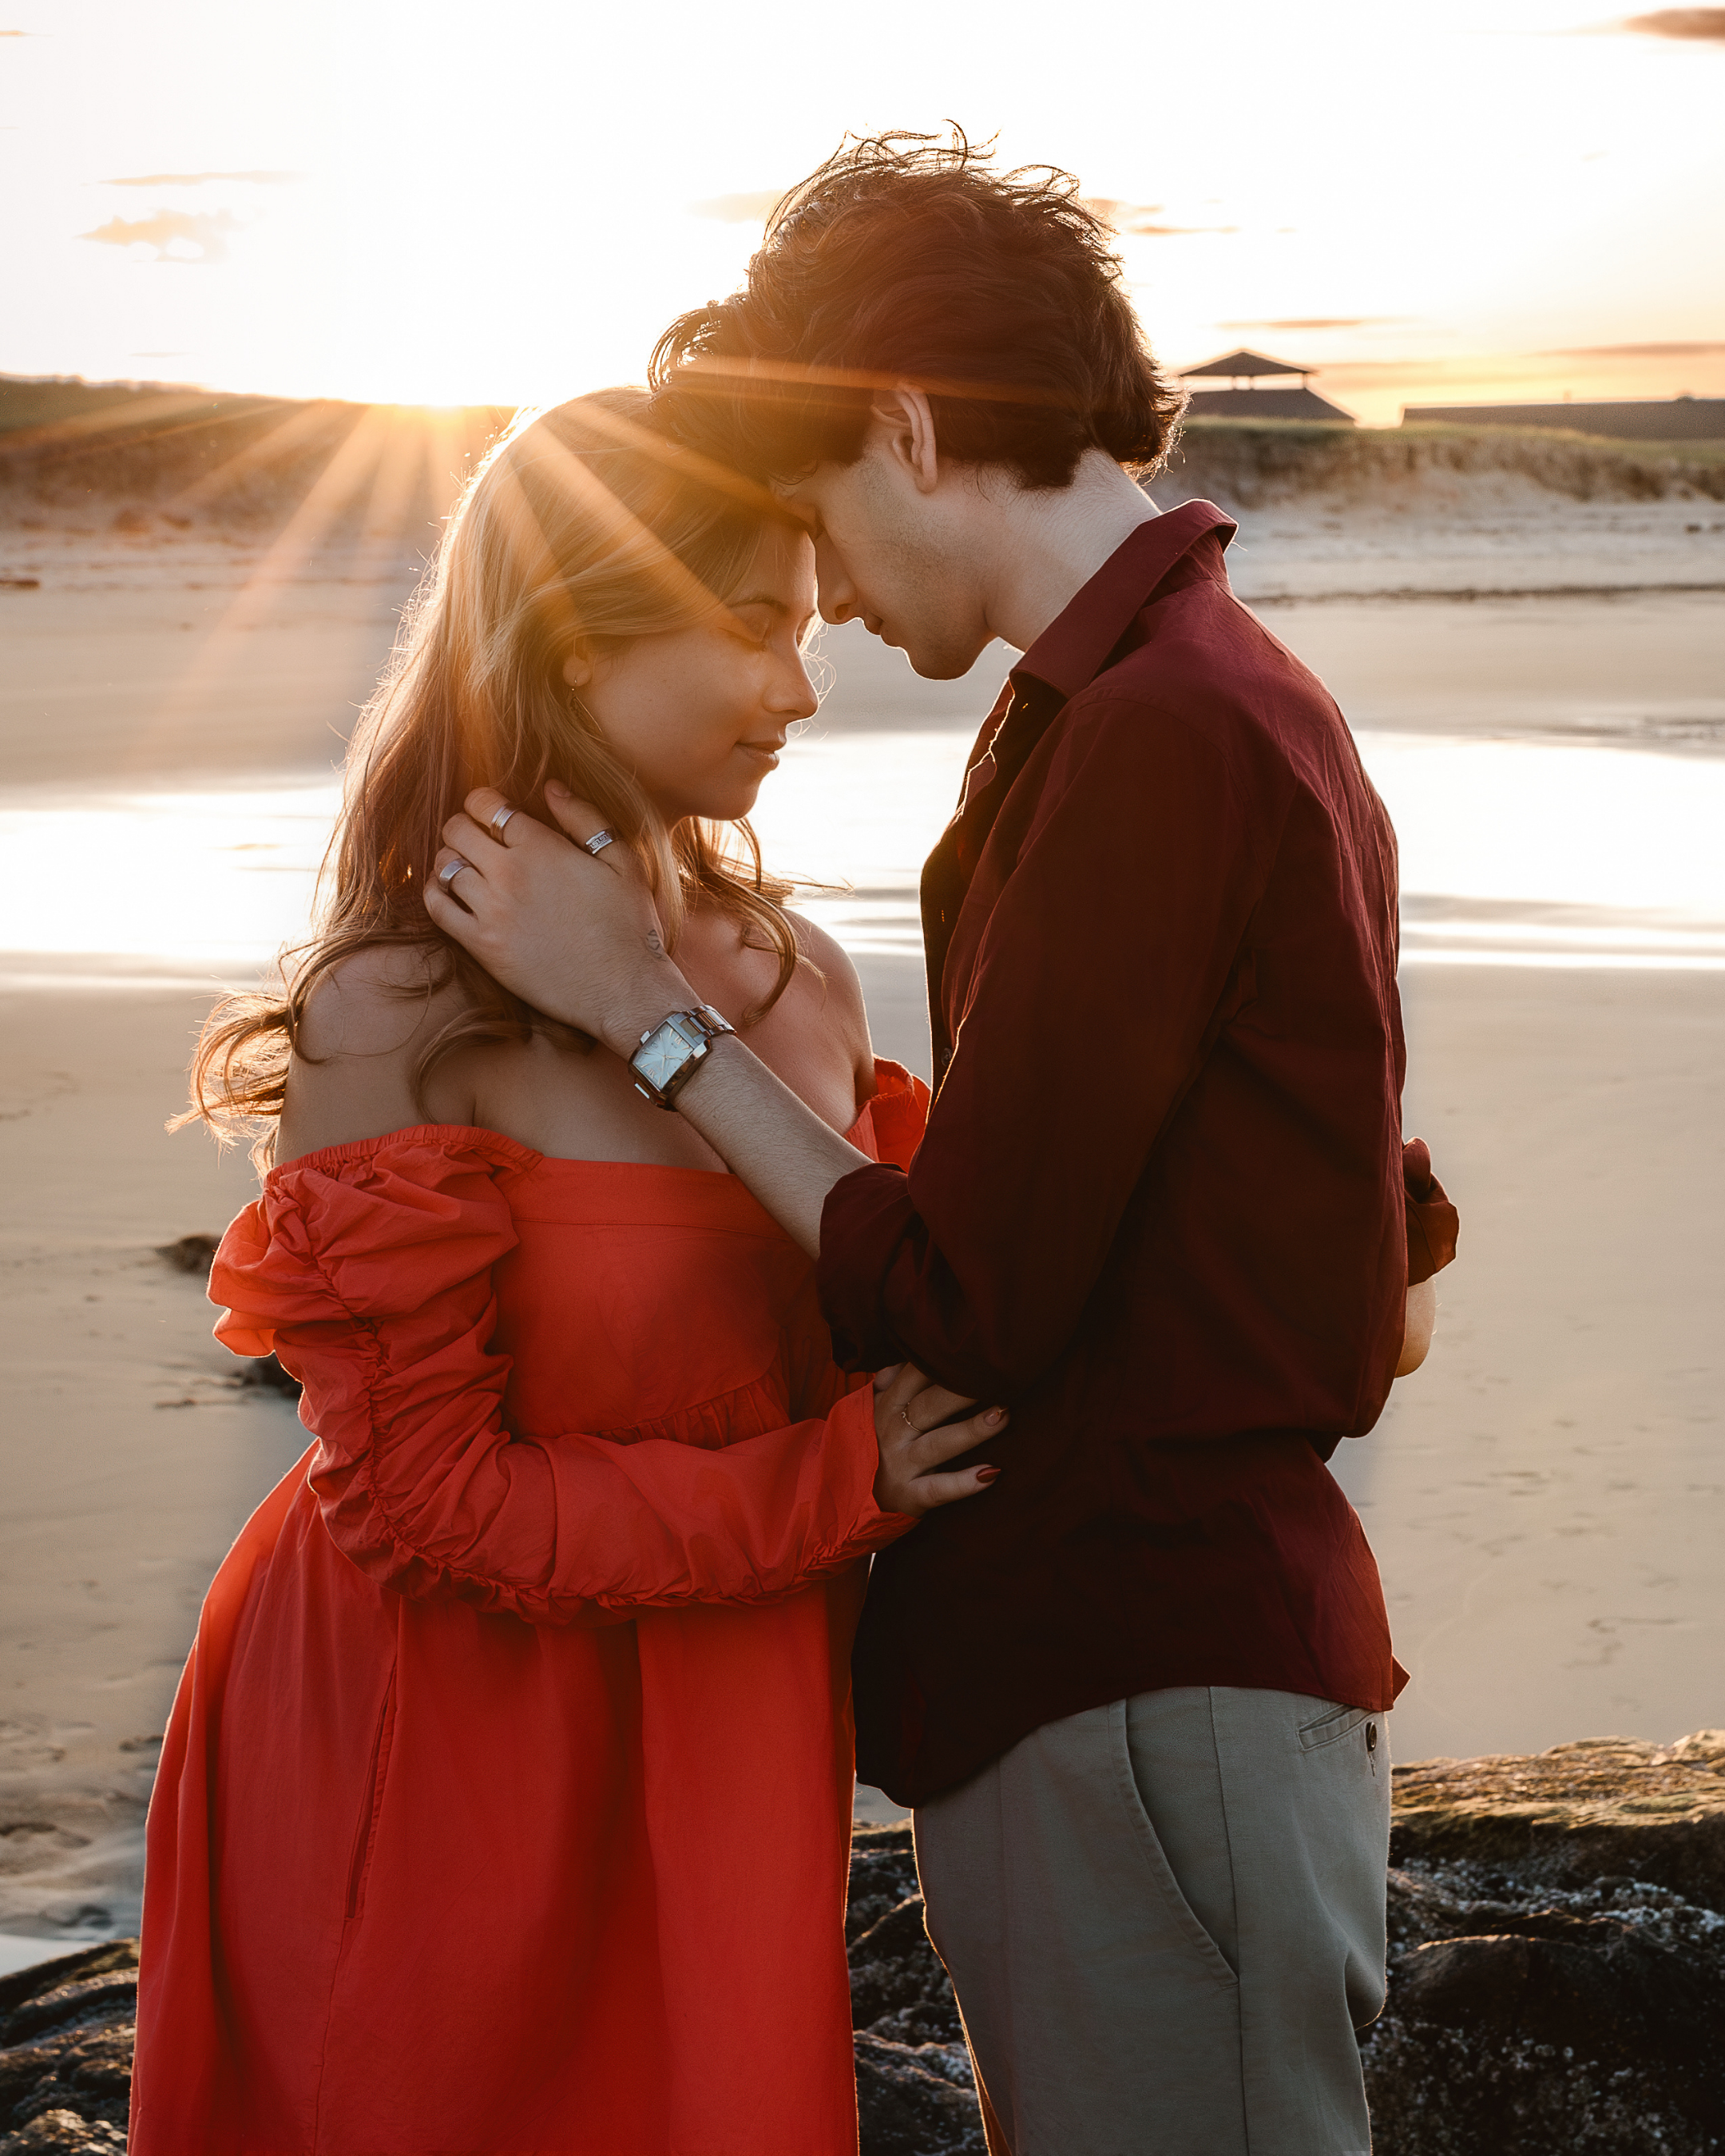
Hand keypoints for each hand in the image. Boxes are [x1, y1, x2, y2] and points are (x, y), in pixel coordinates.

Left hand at [424, 785, 692, 1053]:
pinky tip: (450, 892)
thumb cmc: (630, 925)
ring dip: (451, 859)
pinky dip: (435, 892)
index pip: (488, 805)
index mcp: (542, 846)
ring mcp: (492, 910)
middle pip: (456, 830)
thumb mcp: (623, 861)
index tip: (491, 811)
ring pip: (444, 866)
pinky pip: (437, 909)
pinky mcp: (482, 946)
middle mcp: (509, 873)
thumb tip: (551, 788)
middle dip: (463, 826)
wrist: (624, 990)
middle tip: (477, 837)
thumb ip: (584, 818)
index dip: (484, 801)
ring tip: (468, 866)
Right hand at [872, 1363, 1004, 1517]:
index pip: (913, 1376)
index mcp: (887, 1407)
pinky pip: (938, 1489)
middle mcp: (892, 1433)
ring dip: (971, 1430)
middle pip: (929, 1406)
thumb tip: (907, 1356)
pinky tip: (990, 1473)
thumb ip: (892, 1382)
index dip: (940, 1362)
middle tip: (998, 1377)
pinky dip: (963, 1483)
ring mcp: (901, 1465)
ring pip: (939, 1444)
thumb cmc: (877, 1447)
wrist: (857, 1500)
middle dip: (962, 1391)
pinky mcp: (910, 1495)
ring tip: (1003, 1415)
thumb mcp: (874, 1411)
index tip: (974, 1351)